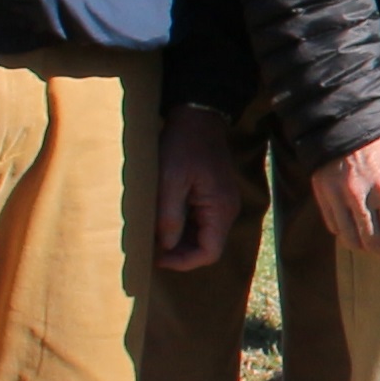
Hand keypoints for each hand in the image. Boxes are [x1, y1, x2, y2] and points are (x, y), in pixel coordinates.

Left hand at [154, 105, 246, 273]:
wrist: (199, 118)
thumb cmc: (183, 146)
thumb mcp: (170, 180)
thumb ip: (170, 215)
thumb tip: (166, 246)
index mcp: (220, 209)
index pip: (209, 252)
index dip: (183, 261)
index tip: (157, 257)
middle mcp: (227, 210)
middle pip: (208, 247)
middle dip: (181, 253)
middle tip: (152, 249)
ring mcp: (223, 203)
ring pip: (205, 236)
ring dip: (181, 241)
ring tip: (156, 236)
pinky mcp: (215, 196)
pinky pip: (203, 222)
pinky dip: (185, 228)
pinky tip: (166, 221)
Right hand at [312, 131, 379, 268]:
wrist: (351, 116)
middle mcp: (364, 195)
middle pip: (374, 243)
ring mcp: (339, 195)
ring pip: (351, 239)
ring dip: (366, 247)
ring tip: (377, 245)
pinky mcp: (322, 192)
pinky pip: (333, 225)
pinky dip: (346, 233)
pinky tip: (356, 229)